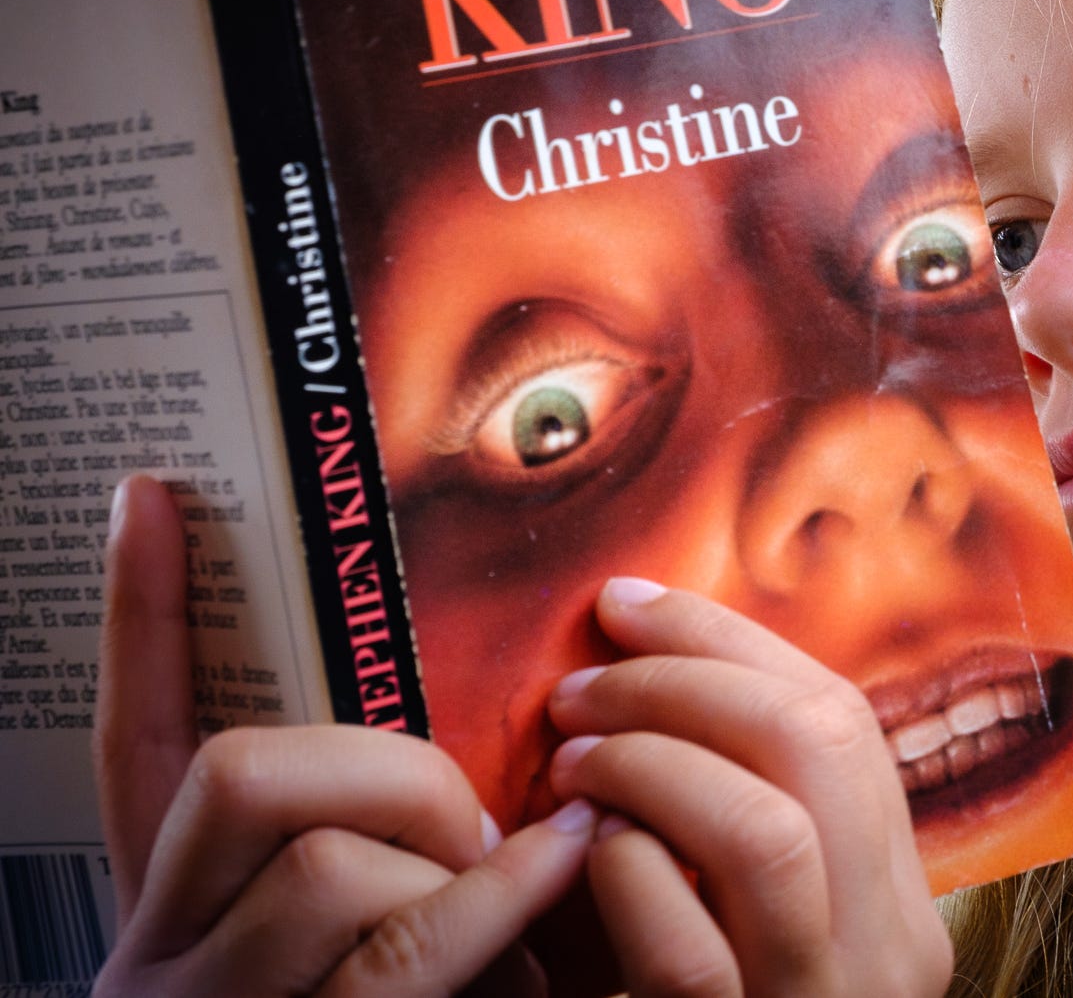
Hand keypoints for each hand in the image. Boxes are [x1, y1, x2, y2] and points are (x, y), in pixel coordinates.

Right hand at [91, 475, 597, 996]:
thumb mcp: (372, 944)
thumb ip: (397, 858)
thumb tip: (503, 789)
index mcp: (175, 910)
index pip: (141, 737)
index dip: (143, 620)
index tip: (152, 498)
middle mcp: (165, 958)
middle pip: (254, 778)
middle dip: (396, 776)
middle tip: (480, 827)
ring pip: (330, 869)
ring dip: (455, 869)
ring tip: (516, 910)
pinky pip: (396, 959)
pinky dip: (490, 910)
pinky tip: (554, 879)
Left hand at [547, 578, 954, 996]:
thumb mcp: (765, 934)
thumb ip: (749, 834)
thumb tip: (657, 672)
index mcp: (900, 907)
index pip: (846, 722)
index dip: (730, 643)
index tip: (629, 605)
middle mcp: (889, 953)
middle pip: (819, 746)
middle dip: (685, 682)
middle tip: (582, 689)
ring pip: (765, 832)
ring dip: (650, 764)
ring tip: (573, 764)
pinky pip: (687, 950)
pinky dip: (624, 875)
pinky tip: (583, 856)